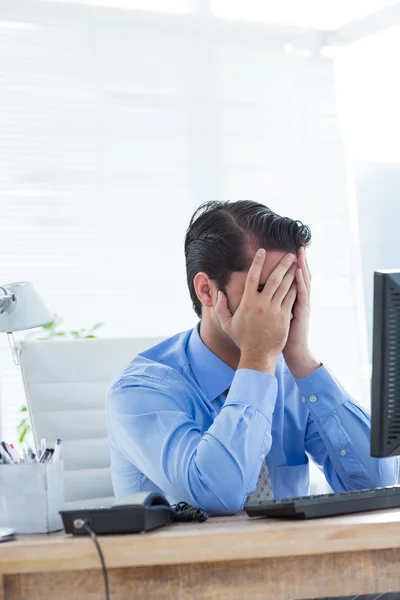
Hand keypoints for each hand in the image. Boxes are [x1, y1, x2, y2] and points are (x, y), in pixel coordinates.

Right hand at [215, 249, 296, 372]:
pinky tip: (299, 281)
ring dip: (291, 273)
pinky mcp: (284, 317)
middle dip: (282, 264)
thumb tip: (219, 294)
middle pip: (273, 278)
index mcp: (247, 302)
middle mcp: (261, 304)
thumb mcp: (227, 324)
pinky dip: (295, 288)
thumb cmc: (242, 339)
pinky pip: (291, 298)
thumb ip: (221, 308)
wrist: (258, 355)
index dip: (257, 262)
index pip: (252, 277)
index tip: (262, 251)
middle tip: (289, 254)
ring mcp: (274, 310)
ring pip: (285, 287)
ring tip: (296, 264)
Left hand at [283, 246, 319, 377]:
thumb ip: (272, 303)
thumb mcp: (277, 317)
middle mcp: (298, 299)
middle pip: (300, 275)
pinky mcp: (302, 312)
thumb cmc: (280, 335)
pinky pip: (301, 294)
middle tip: (297, 245)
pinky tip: (298, 271)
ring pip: (303, 282)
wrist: (292, 351)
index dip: (290, 265)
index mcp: (290, 299)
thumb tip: (261, 293)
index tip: (287, 251)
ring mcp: (301, 304)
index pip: (291, 278)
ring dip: (302, 266)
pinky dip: (301, 282)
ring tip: (299, 252)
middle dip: (298, 260)